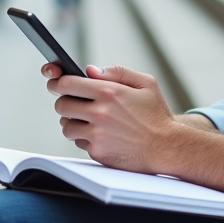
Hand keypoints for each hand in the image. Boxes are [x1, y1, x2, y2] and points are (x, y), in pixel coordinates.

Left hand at [44, 63, 177, 172]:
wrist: (166, 147)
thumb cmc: (156, 115)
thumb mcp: (146, 83)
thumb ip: (118, 72)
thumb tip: (91, 70)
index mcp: (109, 92)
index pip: (67, 84)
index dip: (58, 82)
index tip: (57, 84)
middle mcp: (100, 113)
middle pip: (61, 105)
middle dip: (65, 102)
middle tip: (74, 102)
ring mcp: (97, 134)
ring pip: (66, 126)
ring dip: (73, 122)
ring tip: (88, 120)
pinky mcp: (97, 152)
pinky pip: (78, 142)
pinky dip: (85, 138)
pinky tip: (100, 135)